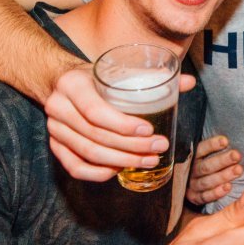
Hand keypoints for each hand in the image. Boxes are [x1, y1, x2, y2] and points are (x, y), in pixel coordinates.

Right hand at [45, 63, 196, 181]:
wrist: (62, 82)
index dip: (123, 125)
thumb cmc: (97, 78)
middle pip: (95, 135)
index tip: (149, 130)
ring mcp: (54, 129)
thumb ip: (152, 77)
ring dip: (121, 161)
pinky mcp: (55, 145)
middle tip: (158, 148)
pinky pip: (75, 167)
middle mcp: (58, 107)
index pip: (95, 111)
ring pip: (88, 153)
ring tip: (148, 160)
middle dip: (131, 146)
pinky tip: (120, 170)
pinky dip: (98, 173)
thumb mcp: (117, 71)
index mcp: (72, 84)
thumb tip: (189, 82)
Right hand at [187, 135, 242, 205]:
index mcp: (192, 158)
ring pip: (207, 181)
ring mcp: (191, 185)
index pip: (200, 150)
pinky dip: (216, 192)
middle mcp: (190, 172)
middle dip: (223, 160)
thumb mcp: (205, 154)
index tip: (226, 141)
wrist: (191, 185)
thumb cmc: (206, 164)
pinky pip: (205, 196)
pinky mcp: (194, 198)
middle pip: (206, 166)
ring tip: (238, 170)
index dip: (212, 145)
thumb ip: (214, 148)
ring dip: (223, 176)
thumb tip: (229, 139)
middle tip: (237, 155)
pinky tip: (229, 187)